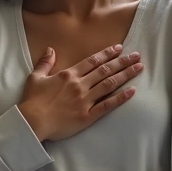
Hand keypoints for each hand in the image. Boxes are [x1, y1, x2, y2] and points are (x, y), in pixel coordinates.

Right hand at [17, 44, 143, 141]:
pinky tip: (132, 91)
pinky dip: (120, 98)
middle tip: (137, 55)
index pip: (92, 61)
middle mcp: (80, 85)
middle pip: (105, 70)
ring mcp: (85, 100)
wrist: (32, 122)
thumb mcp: (36, 77)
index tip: (119, 48)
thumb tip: (50, 49)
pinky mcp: (87, 116)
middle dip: (122, 62)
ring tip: (139, 68)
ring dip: (125, 75)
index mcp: (68, 75)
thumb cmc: (32, 100)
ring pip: (109, 84)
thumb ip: (45, 63)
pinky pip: (107, 105)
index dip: (107, 54)